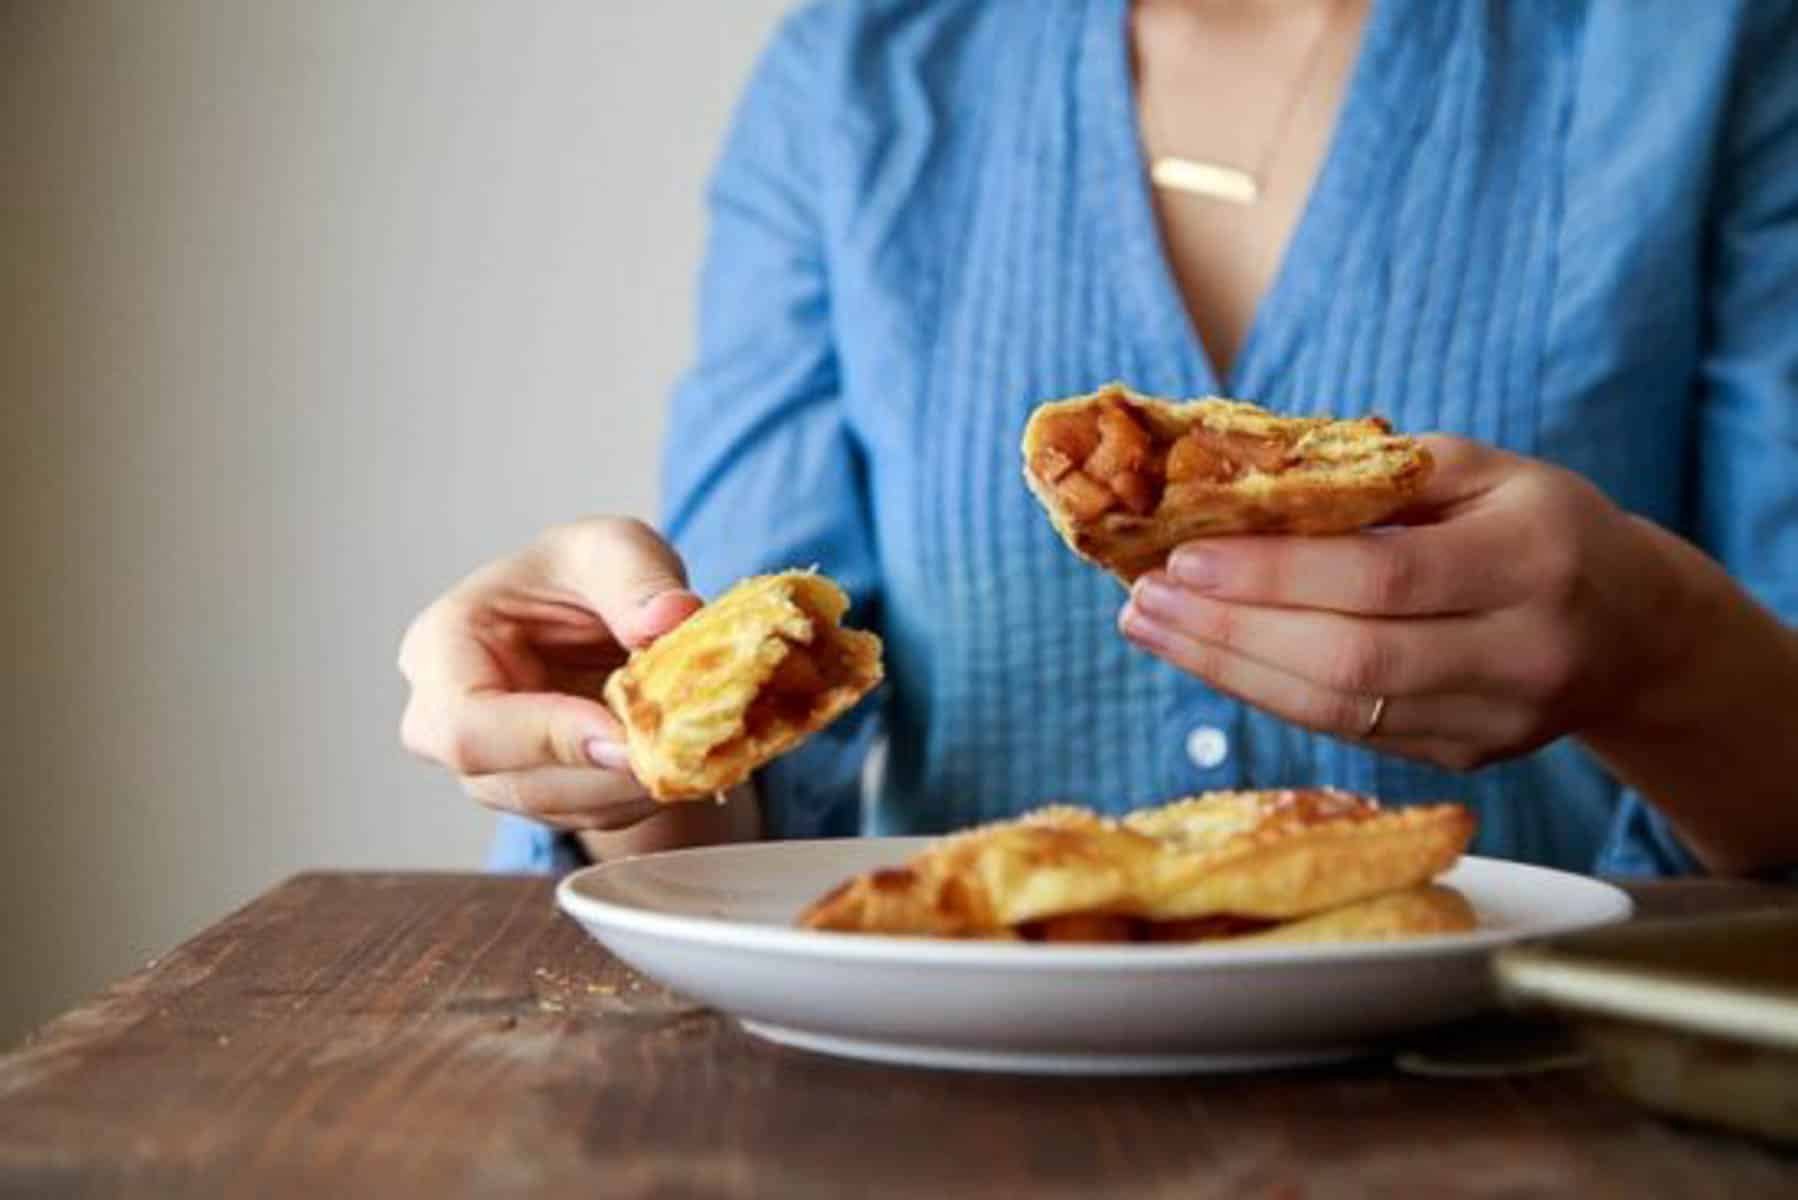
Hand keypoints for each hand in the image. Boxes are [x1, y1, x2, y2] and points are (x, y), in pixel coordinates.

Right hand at [398, 517, 702, 830]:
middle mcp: (447, 722)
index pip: (468, 723)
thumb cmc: (586, 574)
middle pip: (515, 783)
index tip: (626, 735)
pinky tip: (682, 754)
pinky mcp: (539, 796)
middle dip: (607, 774)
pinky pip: (593, 815)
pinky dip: (646, 793)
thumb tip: (670, 619)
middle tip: (681, 749)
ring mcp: (491, 770)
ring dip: (636, 786)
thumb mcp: (614, 547)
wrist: (598, 615)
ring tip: (694, 740)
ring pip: (563, 809)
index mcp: (442, 648)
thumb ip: (637, 578)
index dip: (546, 739)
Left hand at [1117, 437, 1698, 770]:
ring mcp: (1494, 720)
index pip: (1382, 576)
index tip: (1182, 556)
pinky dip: (1267, 693)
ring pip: (1339, 710)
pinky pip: (1347, 731)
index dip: (1274, 574)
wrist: (1639, 631)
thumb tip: (1236, 480)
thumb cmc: (1539, 525)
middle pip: (1350, 659)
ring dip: (1227, 670)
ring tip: (1151, 628)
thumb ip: (1374, 476)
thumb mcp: (1483, 472)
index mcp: (1531, 559)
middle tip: (1141, 600)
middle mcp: (1520, 651)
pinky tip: (1209, 657)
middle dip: (1229, 631)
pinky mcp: (1464, 758)